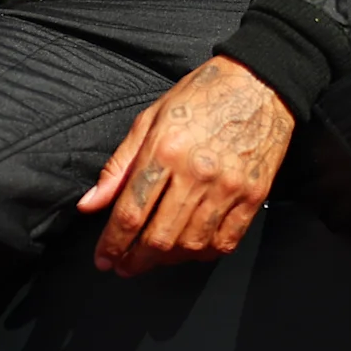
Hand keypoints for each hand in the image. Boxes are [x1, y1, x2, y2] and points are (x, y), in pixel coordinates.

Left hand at [79, 56, 295, 275]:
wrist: (260, 84)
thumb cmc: (202, 96)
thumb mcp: (150, 119)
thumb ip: (118, 166)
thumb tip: (90, 205)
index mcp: (165, 150)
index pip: (130, 213)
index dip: (112, 244)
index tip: (103, 258)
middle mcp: (197, 173)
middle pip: (159, 237)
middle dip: (135, 260)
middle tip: (123, 267)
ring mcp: (229, 187)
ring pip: (191, 245)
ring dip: (167, 261)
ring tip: (154, 259)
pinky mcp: (254, 195)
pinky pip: (226, 241)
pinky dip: (204, 254)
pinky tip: (190, 250)